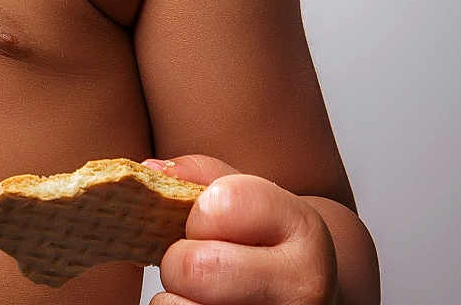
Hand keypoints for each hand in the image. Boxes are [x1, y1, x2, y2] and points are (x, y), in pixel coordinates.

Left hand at [142, 155, 336, 304]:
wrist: (307, 290)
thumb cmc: (266, 238)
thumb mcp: (249, 196)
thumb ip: (202, 175)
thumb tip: (152, 169)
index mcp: (304, 229)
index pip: (223, 204)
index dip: (199, 212)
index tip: (208, 220)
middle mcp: (306, 286)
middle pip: (196, 268)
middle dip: (179, 259)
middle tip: (195, 260)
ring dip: (176, 295)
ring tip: (204, 289)